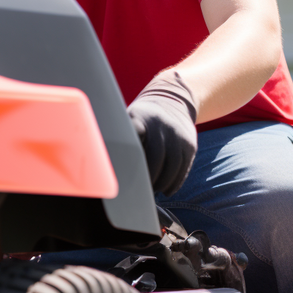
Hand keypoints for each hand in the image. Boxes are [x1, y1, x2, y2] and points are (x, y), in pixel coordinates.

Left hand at [127, 71, 198, 196]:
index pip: (133, 137)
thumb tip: (102, 162)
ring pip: (172, 167)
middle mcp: (161, 125)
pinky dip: (175, 183)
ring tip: (152, 191)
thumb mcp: (129, 118)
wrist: (172, 101)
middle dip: (147, 177)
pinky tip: (166, 190)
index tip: (121, 173)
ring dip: (161, 184)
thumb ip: (121, 136)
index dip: (128, 156)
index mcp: (139, 118)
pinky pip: (183, 168)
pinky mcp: (189, 144)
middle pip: (155, 158)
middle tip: (138, 188)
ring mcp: (177, 134)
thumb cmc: (142, 118)